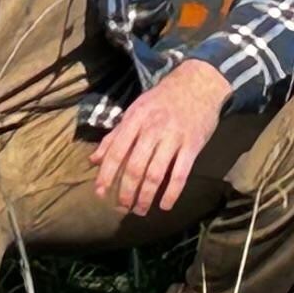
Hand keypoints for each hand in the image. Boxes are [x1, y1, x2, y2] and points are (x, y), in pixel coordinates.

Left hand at [91, 57, 232, 217]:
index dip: (106, 174)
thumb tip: (94, 160)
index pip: (117, 151)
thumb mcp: (136, 110)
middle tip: (122, 208)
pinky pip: (180, 174)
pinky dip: (172, 193)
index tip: (100, 194)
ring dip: (146, 196)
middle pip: (135, 167)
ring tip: (140, 210)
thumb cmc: (163, 99)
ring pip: (156, 173)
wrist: (199, 82)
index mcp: (136, 119)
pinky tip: (164, 205)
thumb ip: (115, 136)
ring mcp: (174, 137)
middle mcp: (153, 128)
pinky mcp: (193, 145)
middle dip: (126, 192)